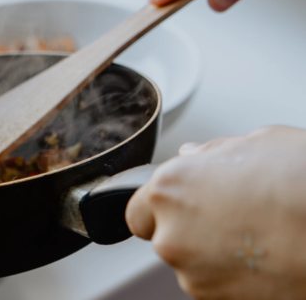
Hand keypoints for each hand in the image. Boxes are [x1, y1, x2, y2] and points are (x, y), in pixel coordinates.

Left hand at [126, 126, 305, 299]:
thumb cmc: (301, 182)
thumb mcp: (257, 143)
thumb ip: (212, 152)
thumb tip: (193, 155)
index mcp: (169, 190)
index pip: (137, 209)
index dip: (159, 206)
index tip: (178, 204)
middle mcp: (171, 235)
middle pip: (164, 236)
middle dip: (187, 226)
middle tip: (228, 213)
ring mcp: (194, 275)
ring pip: (190, 262)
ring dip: (210, 251)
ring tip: (255, 233)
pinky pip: (214, 283)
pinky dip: (230, 274)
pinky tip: (263, 255)